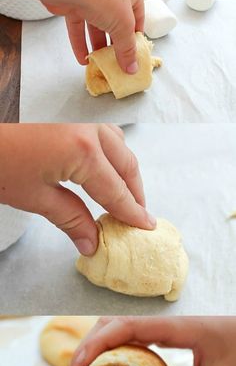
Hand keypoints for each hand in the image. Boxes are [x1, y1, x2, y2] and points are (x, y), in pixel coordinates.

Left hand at [0, 0, 143, 73]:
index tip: (134, 56)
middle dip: (115, 44)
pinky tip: (82, 59)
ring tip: (99, 64)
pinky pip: (79, 27)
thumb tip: (132, 69)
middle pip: (116, 23)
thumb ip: (127, 49)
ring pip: (96, 26)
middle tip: (116, 63)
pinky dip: (80, 43)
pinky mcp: (73, 5)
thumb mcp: (123, 25)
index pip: (138, 18)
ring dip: (97, 46)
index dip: (135, 38)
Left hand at [0, 124, 154, 254]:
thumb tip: (93, 243)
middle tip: (139, 219)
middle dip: (135, 193)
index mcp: (85, 152)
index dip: (132, 213)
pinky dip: (114, 156)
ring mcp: (83, 123)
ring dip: (126, 172)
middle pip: (126, 165)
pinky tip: (108, 171)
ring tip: (126, 198)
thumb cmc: (4, 167)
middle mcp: (91, 133)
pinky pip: (106, 137)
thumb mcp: (38, 199)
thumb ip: (72, 219)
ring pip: (120, 147)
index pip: (116, 190)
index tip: (147, 229)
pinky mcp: (73, 122)